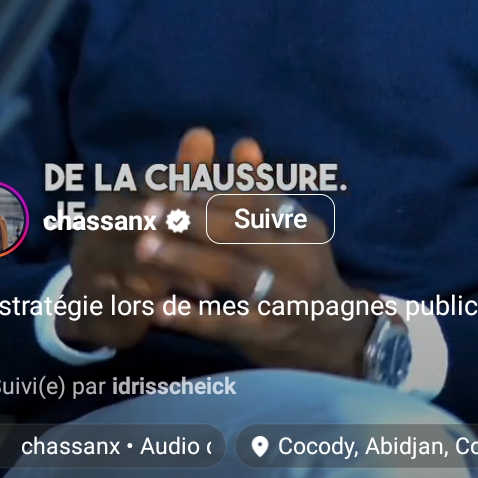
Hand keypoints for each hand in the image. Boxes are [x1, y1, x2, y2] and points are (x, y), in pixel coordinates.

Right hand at [55, 128, 216, 350]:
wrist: (92, 302)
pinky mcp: (90, 301)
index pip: (154, 184)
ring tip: (211, 286)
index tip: (229, 207)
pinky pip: (123, 302)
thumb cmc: (141, 245)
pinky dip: (157, 306)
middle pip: (143, 222)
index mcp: (116, 195)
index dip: (192, 194)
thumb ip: (185, 175)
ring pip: (133, 264)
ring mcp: (89, 263)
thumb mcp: (165, 211)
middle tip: (227, 248)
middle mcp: (97, 223)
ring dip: (174, 274)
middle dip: (185, 234)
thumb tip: (202, 132)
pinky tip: (183, 313)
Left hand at [134, 133, 376, 376]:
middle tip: (147, 210)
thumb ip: (262, 190)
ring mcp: (286, 298)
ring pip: (233, 273)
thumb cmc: (300, 270)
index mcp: (301, 226)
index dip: (213, 192)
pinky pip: (227, 323)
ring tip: (144, 248)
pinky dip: (192, 317)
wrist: (333, 334)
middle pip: (241, 232)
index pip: (256, 199)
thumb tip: (243, 143)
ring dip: (185, 259)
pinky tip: (159, 308)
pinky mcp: (269, 334)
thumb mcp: (291, 230)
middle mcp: (299, 258)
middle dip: (191, 219)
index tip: (174, 184)